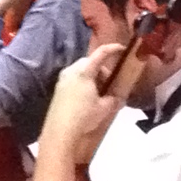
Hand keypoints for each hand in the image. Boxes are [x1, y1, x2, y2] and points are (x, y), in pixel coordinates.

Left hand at [39, 45, 124, 165]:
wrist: (60, 132)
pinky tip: (87, 99)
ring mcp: (62, 79)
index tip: (122, 48)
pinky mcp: (58, 89)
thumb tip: (118, 97)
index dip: (113, 49)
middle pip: (90, 62)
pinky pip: (74, 79)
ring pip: (82, 70)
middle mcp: (71, 70)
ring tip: (98, 95)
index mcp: (84, 71)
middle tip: (109, 85)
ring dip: (92, 77)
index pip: (101, 53)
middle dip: (102, 71)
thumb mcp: (105, 108)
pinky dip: (83, 83)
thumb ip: (114, 99)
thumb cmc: (84, 117)